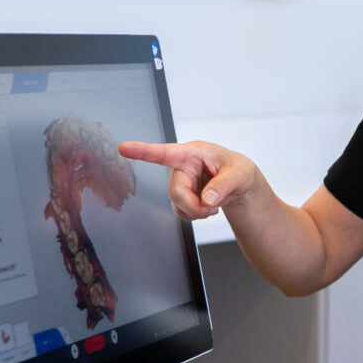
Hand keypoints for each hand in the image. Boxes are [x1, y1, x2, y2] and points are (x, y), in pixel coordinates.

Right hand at [116, 140, 258, 219]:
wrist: (238, 185)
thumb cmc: (238, 170)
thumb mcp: (239, 174)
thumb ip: (224, 185)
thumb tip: (207, 199)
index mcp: (193, 153)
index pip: (164, 152)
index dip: (142, 151)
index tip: (123, 148)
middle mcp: (181, 166)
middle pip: (175, 192)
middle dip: (194, 206)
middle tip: (212, 208)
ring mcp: (179, 182)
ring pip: (177, 205)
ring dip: (196, 211)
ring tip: (213, 205)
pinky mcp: (180, 196)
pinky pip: (180, 212)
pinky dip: (194, 215)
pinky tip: (206, 207)